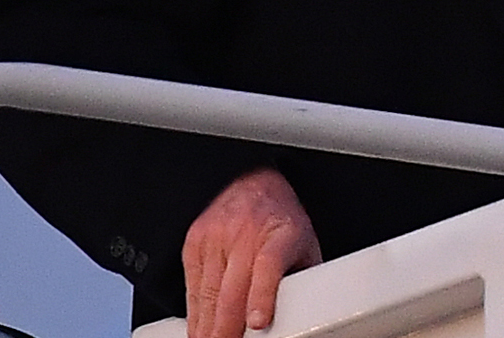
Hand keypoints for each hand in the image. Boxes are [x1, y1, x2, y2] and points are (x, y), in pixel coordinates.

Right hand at [182, 167, 322, 337]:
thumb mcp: (305, 243)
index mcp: (281, 233)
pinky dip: (195, 313)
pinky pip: (191, 287)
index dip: (262, 296)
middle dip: (227, 328)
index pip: (269, 265)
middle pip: (231, 290)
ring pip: (207, 294)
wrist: (249, 181)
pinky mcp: (194, 244)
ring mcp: (215, 238)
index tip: (259, 323)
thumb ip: (306, 277)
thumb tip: (312, 313)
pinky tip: (200, 329)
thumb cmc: (280, 219)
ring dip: (207, 327)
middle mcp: (245, 234)